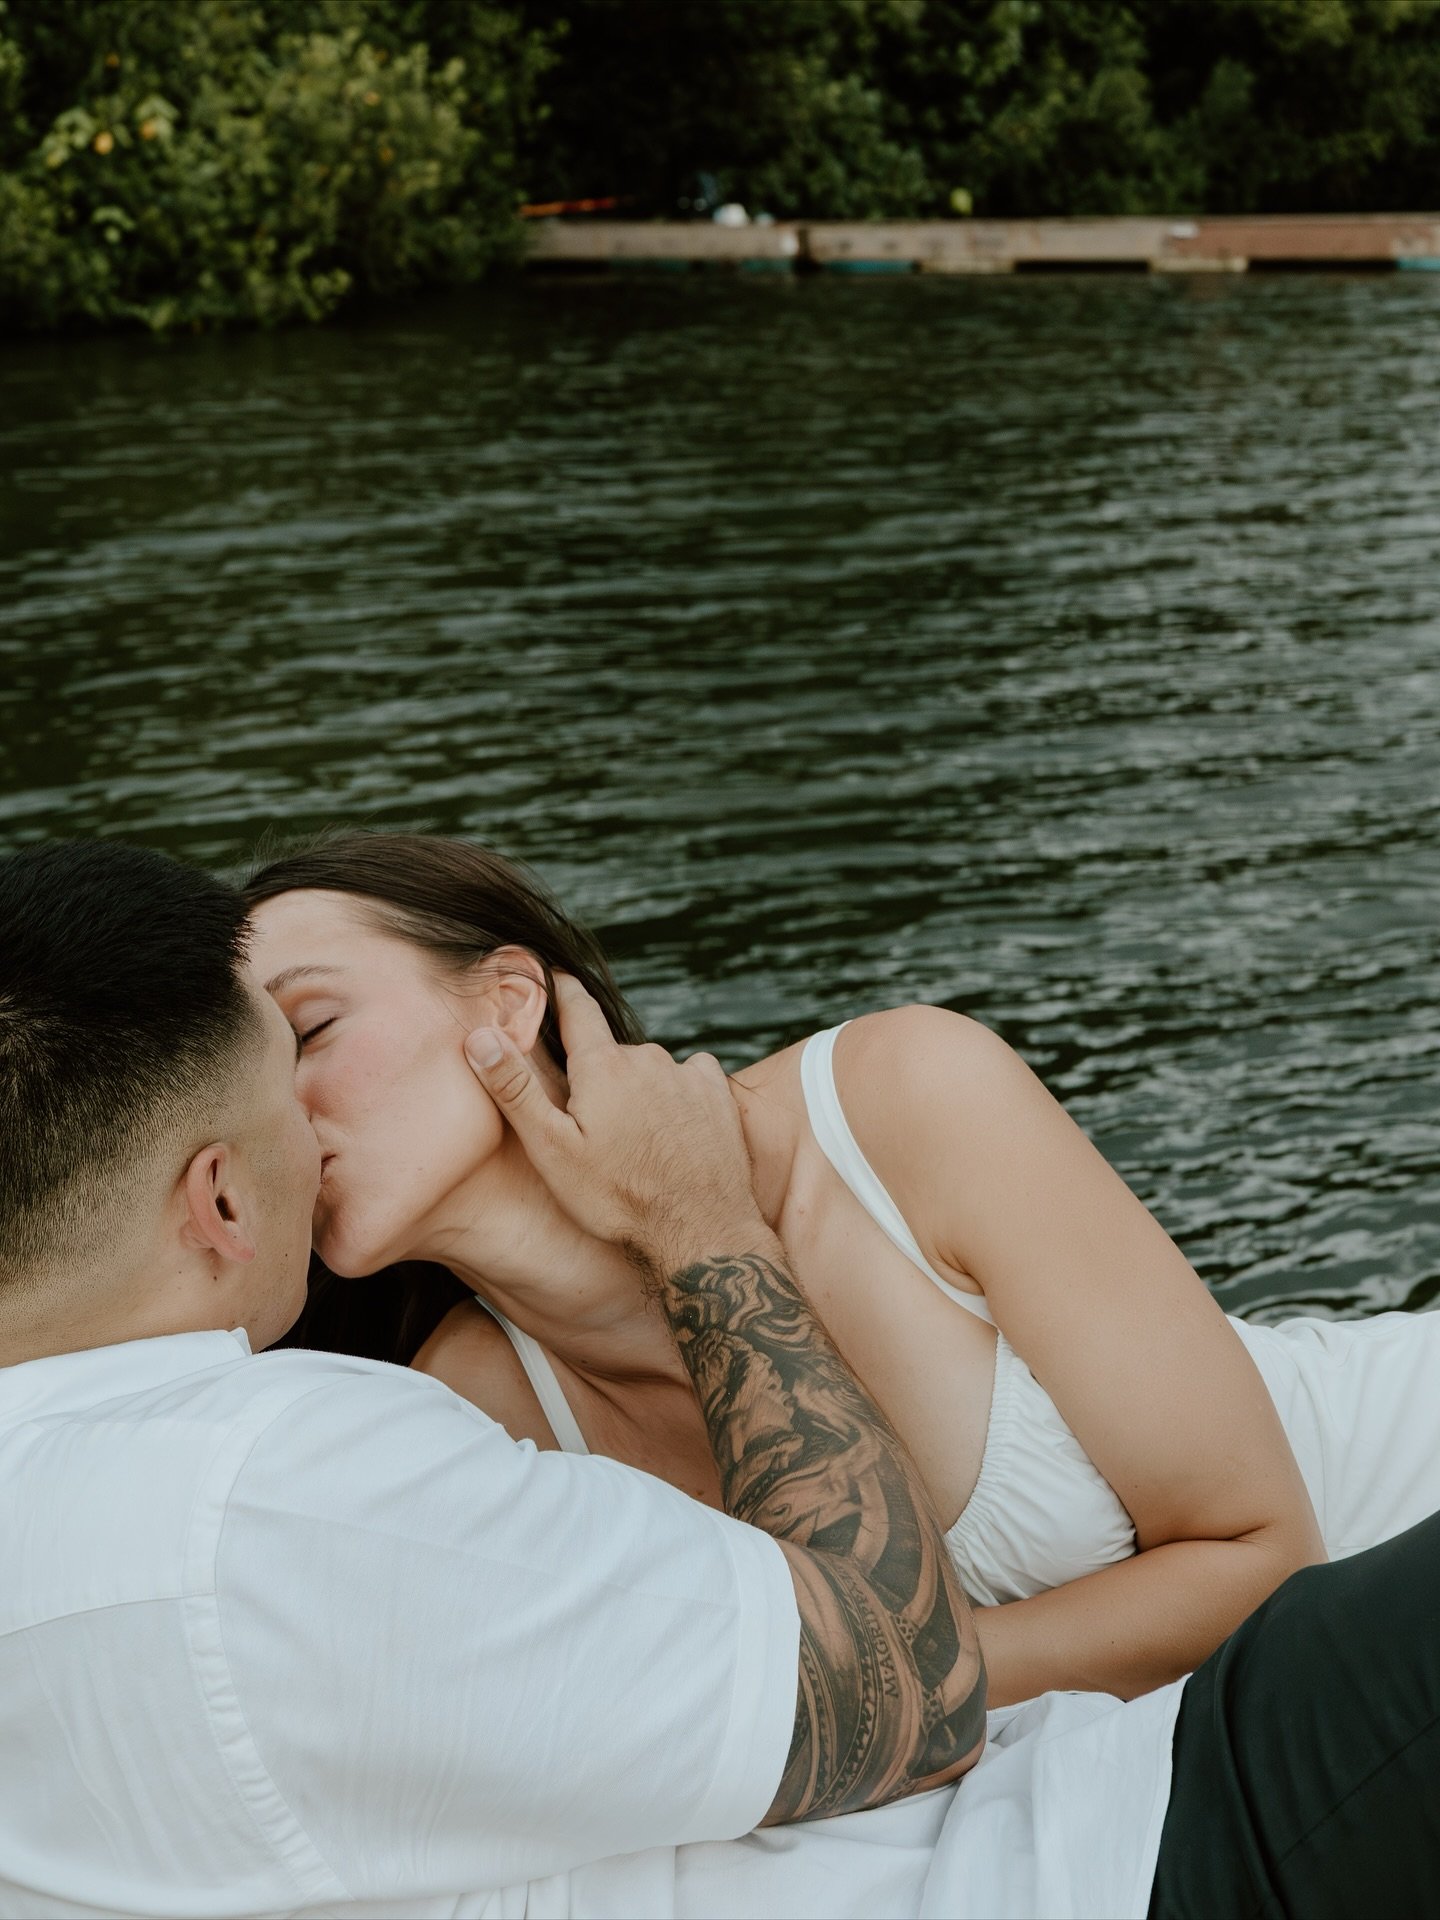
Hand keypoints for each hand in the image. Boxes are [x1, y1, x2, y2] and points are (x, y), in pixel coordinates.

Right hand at [464, 975, 762, 1275]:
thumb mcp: (552, 1150)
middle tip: (588, 1118)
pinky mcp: (717, 1094)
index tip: (551, 973)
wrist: (700, 1229)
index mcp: (602, 1066)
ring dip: (637, 1090)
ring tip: (630, 1138)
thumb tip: (480, 1036)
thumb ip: (516, 1090)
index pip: (576, 1006)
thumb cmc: (617, 1198)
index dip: (561, 989)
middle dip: (597, 1071)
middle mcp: (647, 1058)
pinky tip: (671, 1130)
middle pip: (611, 1050)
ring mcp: (686, 1074)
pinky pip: (689, 1078)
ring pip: (649, 1069)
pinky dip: (676, 1095)